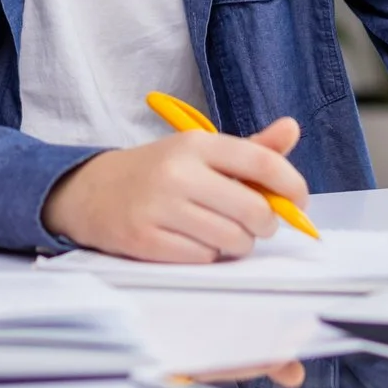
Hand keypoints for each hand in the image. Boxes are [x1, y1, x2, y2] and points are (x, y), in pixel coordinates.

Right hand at [42, 118, 307, 262]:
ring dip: (237, 243)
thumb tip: (292, 128)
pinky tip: (193, 242)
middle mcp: (178, 172)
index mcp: (196, 144)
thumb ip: (250, 149)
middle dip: (265, 225)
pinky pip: (204, 259)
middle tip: (255, 224)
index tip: (298, 202)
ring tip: (220, 232)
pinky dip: (208, 256)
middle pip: (254, 211)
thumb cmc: (157, 172)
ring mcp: (160, 207)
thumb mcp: (199, 151)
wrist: (90, 191)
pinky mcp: (146, 240)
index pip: (262, 163)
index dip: (292, 186)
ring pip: (233, 240)